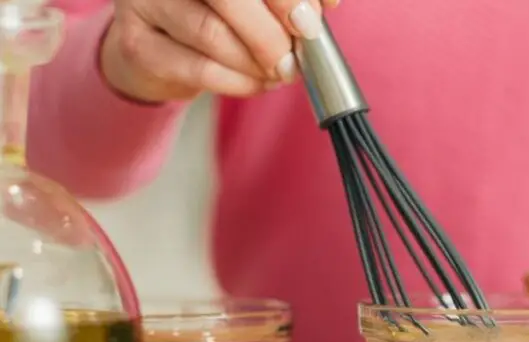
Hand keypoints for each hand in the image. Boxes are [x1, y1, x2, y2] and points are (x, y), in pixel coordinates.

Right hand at [100, 0, 337, 102]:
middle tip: (294, 59)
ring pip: (212, 34)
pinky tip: (257, 83)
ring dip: (256, 63)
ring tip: (279, 73)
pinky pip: (199, 68)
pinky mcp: (137, 44)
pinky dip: (239, 82)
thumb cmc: (221, 16)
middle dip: (270, 33)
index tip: (311, 22)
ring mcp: (144, 1)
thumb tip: (328, 4)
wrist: (163, 51)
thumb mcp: (258, 0)